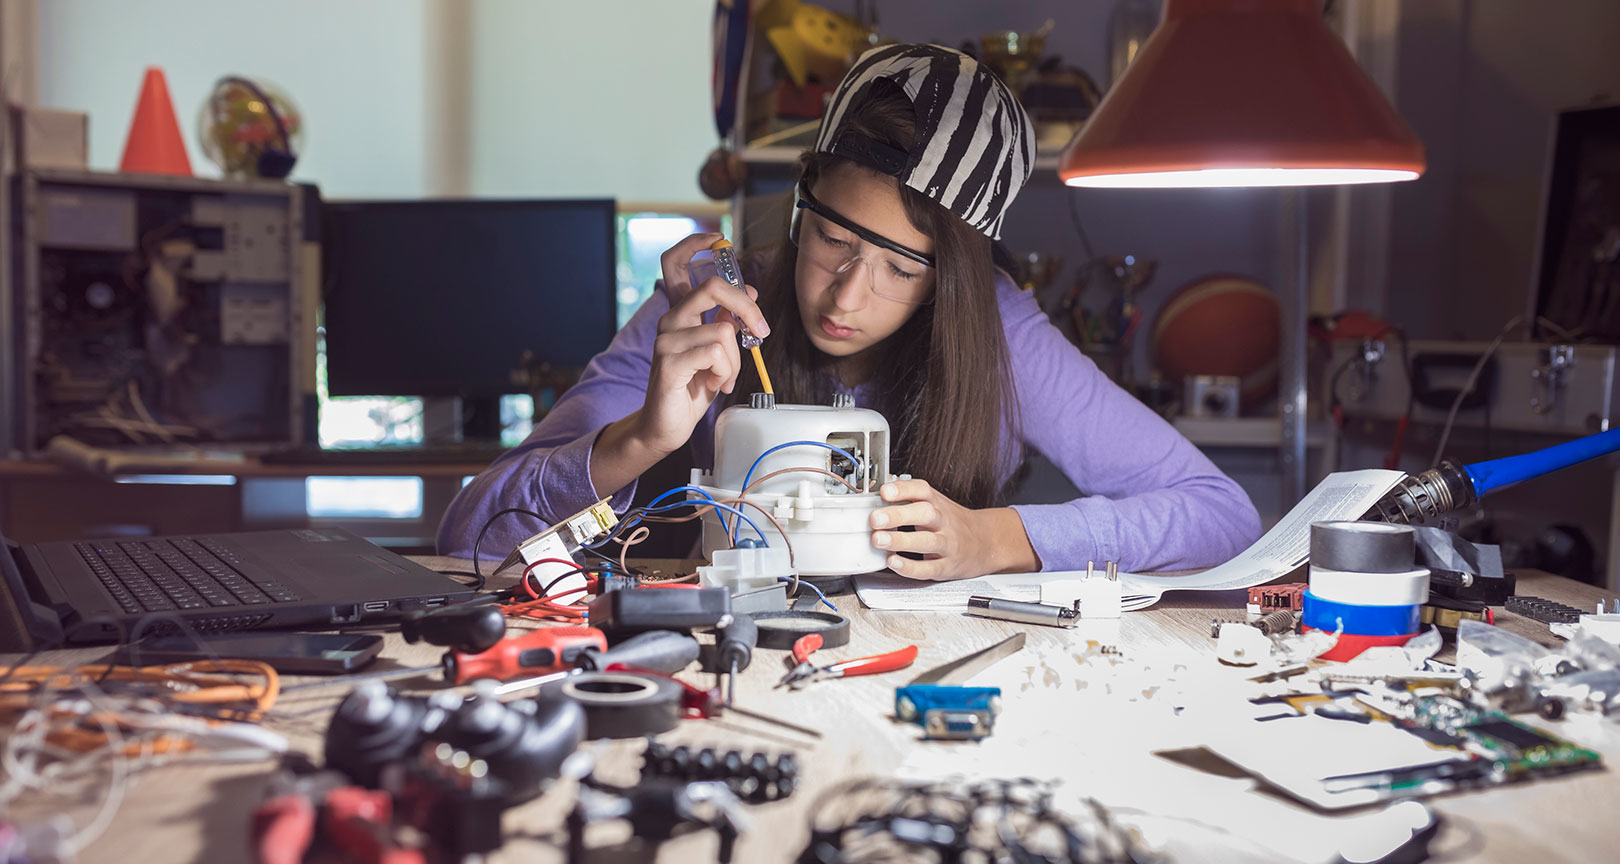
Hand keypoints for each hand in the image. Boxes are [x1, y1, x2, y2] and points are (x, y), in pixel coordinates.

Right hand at [633, 233, 770, 455]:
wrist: (667, 425)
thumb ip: (728, 320)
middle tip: (760, 330)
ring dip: (735, 360)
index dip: (696, 243)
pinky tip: (714, 385)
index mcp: (680, 312)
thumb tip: (750, 292)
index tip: (719, 240)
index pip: (675, 262)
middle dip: (746, 307)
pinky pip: (716, 353)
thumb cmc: (692, 387)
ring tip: (724, 378)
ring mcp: (666, 340)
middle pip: (713, 287)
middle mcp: (670, 319)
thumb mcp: (718, 350)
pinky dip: (726, 373)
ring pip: (724, 331)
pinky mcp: (669, 362)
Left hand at [869, 480, 1037, 580]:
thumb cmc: (952, 522)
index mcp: (938, 503)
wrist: (987, 542)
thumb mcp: (935, 504)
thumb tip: (880, 486)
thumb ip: (908, 497)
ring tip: (878, 539)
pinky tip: (893, 562)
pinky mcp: (947, 567)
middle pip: (925, 514)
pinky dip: (910, 567)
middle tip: (875, 518)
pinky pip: (929, 568)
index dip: (903, 489)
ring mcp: (948, 544)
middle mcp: (943, 521)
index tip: (885, 491)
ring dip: (901, 540)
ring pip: (927, 541)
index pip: (922, 490)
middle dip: (898, 515)